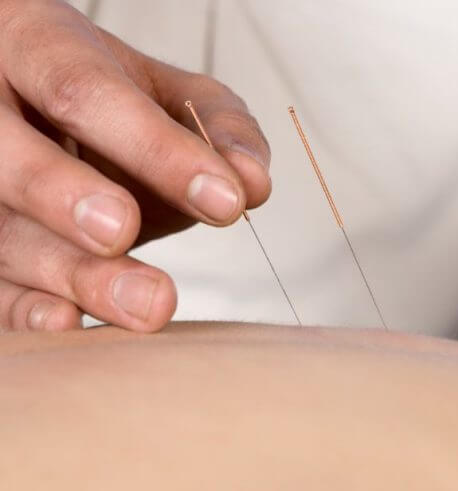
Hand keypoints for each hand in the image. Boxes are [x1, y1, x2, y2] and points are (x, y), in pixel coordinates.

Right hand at [0, 0, 270, 331]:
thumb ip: (220, 127)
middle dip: (70, 200)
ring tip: (148, 305)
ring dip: (70, 274)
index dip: (153, 148)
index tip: (225, 201)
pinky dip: (23, 308)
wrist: (49, 106)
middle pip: (11, 155)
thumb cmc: (117, 102)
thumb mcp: (173, 94)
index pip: (83, 92)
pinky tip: (70, 322)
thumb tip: (253, 183)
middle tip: (125, 233)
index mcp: (36, 44)